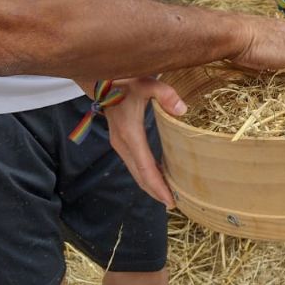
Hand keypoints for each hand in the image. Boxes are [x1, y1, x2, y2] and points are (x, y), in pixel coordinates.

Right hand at [102, 77, 185, 208]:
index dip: (158, 186)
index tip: (170, 200)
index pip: (145, 168)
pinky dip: (146, 174)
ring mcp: (120, 144)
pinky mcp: (121, 141)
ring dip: (151, 185)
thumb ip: (165, 94)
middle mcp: (123, 144)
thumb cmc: (124, 81)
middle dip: (156, 192)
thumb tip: (182, 110)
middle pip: (140, 176)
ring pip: (136, 172)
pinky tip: (159, 177)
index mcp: (130, 135)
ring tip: (169, 195)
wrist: (101, 80)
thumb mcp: (145, 83)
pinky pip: (135, 164)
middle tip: (174, 204)